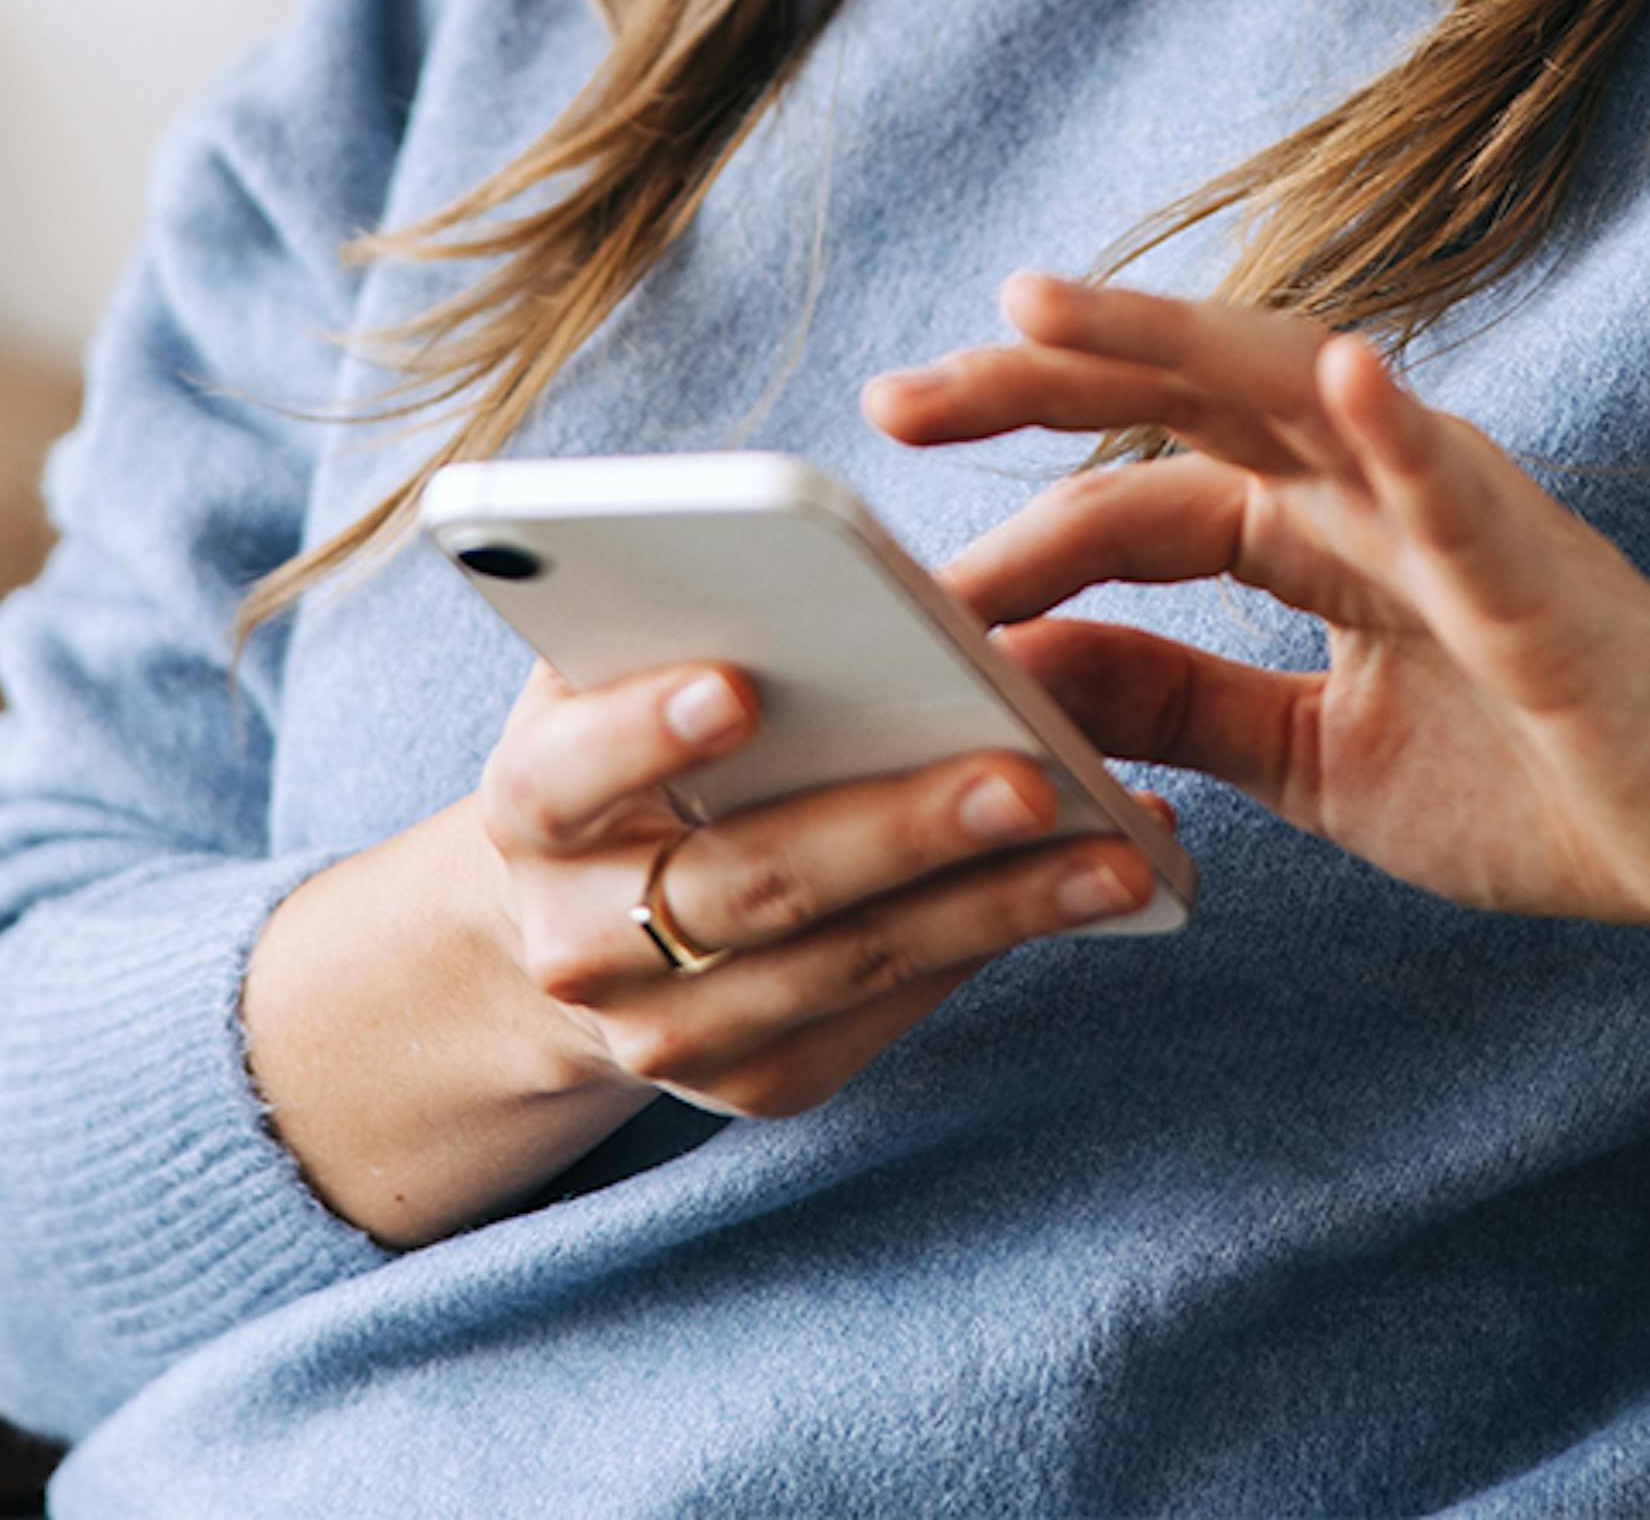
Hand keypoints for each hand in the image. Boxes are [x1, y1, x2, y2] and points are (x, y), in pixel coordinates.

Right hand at [471, 653, 1168, 1118]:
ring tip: (1114, 851)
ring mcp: (668, 1029)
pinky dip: (993, 946)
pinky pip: (886, 1014)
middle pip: (748, 880)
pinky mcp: (758, 1079)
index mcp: (534, 804)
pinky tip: (1090, 890)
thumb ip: (695, 610)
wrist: (589, 910)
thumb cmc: (640, 734)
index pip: (567, 770)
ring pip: (843, 963)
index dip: (641, 732)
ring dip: (993, 906)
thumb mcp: (629, 659)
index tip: (738, 687)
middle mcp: (579, 938)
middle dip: (897, 829)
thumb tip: (845, 570)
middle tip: (1024, 777)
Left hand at [863, 272, 1649, 955]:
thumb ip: (1188, 705)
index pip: (1148, 484)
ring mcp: (1466, 518)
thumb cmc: (1554, 779)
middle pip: (1190, 402)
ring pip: (1302, 397)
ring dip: (1174, 346)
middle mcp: (1383, 490)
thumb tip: (1029, 671)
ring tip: (1047, 306)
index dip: (1023, 494)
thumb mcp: (1322, 760)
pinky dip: (1403, 427)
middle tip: (896, 392)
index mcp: (1329, 535)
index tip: (894, 514)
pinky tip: (1347, 374)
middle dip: (1043, 383)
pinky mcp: (1546, 580)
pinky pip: (1467, 491)